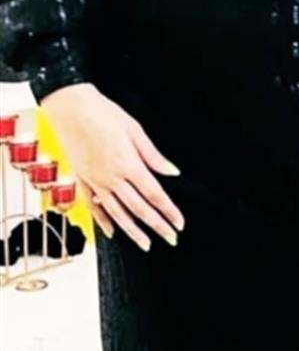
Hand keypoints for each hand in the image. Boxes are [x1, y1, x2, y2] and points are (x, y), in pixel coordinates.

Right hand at [41, 83, 184, 250]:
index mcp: (128, 164)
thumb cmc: (101, 113)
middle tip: (170, 239)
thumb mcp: (135, 130)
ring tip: (146, 244)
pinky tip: (112, 232)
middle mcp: (111, 177)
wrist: (67, 106)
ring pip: (117, 213)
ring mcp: (94, 181)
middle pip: (139, 209)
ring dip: (133, 231)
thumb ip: (153, 155)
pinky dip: (103, 221)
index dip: (169, 212)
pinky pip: (93, 206)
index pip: (155, 195)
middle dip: (157, 226)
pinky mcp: (81, 179)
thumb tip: (172, 171)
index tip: (179, 223)